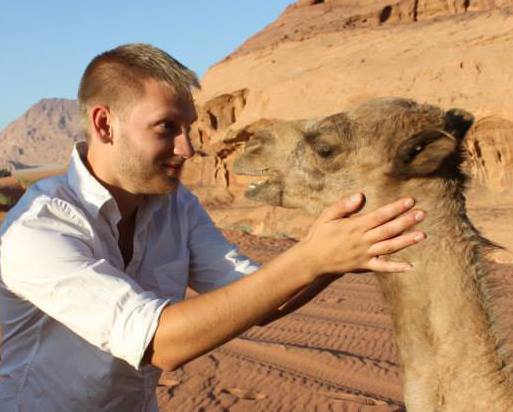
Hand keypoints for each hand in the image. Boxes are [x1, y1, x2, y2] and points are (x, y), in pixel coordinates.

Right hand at [298, 193, 424, 276]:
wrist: (311, 260)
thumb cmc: (319, 235)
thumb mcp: (326, 216)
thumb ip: (343, 206)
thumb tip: (360, 195)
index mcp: (354, 227)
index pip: (379, 216)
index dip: (395, 208)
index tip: (410, 201)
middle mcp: (362, 241)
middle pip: (388, 230)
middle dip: (406, 221)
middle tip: (422, 213)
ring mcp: (364, 255)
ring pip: (389, 247)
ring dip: (406, 241)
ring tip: (422, 235)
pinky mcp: (363, 266)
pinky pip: (382, 268)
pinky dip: (396, 268)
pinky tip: (410, 266)